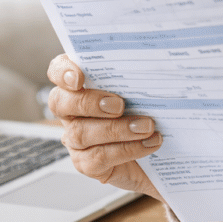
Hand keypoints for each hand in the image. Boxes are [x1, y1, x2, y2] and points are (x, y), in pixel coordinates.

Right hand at [47, 54, 162, 199]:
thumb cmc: (150, 114)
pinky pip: (98, 157)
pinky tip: (149, 143)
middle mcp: (72, 112)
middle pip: (60, 103)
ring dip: (116, 129)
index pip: (58, 71)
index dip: (63, 72)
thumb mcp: (145, 90)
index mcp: (81, 86)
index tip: (79, 78)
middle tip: (119, 105)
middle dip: (88, 102)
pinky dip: (127, 149)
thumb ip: (139, 76)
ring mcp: (76, 139)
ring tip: (146, 126)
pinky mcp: (87, 164)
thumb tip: (154, 58)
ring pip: (80, 133)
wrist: (164, 153)